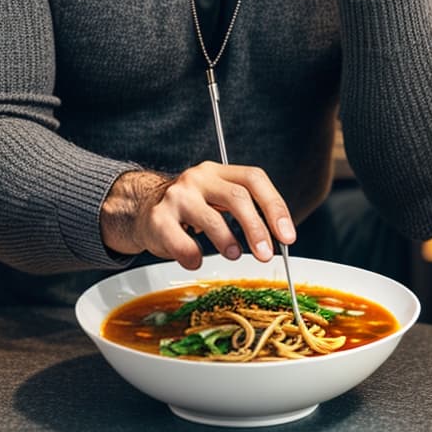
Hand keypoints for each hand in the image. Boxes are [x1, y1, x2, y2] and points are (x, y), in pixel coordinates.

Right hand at [100, 163, 295, 270]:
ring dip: (228, 242)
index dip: (275, 207)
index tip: (287, 236)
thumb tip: (281, 239)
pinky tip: (195, 259)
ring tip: (234, 254)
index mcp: (218, 171)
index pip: (254, 179)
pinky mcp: (158, 218)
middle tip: (266, 255)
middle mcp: (198, 178)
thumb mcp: (218, 199)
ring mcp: (177, 196)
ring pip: (212, 219)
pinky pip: (182, 243)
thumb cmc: (191, 209)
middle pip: (237, 197)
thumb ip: (246, 211)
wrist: (143, 209)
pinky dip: (194, 257)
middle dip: (256, 228)